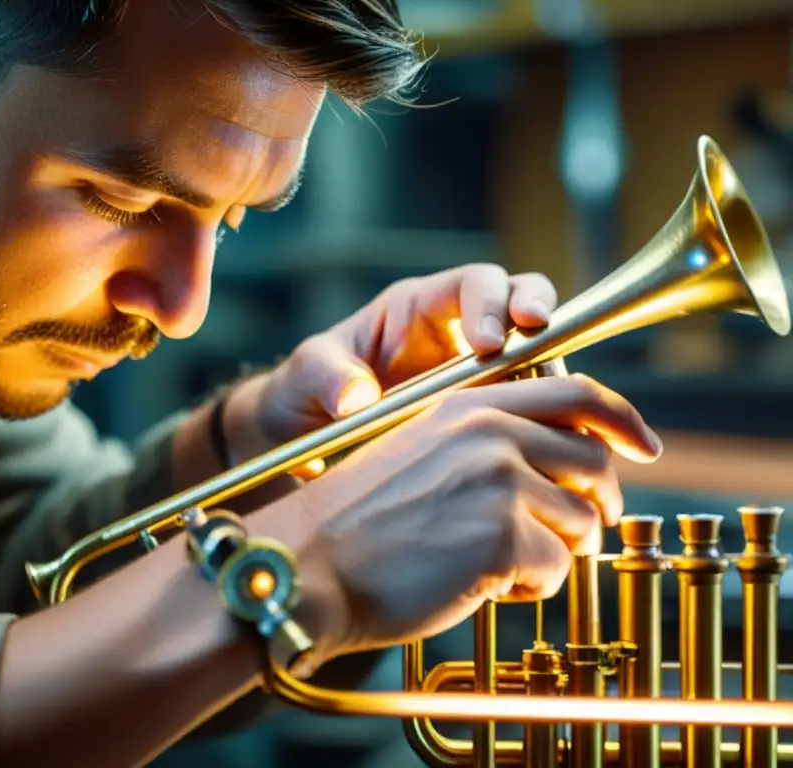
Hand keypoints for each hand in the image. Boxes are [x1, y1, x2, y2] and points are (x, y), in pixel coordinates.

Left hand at [224, 264, 557, 469]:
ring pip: (534, 355)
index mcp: (417, 308)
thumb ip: (327, 375)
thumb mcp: (305, 374)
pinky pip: (525, 404)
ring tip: (556, 402)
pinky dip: (543, 416)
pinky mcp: (483, 412)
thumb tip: (357, 398)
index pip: (472, 283)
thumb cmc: (306, 390)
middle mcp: (457, 333)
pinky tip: (546, 443)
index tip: (487, 341)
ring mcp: (475, 373)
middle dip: (538, 313)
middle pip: (520, 301)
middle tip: (537, 338)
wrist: (304, 435)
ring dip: (551, 372)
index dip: (490, 302)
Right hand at [290, 374, 661, 658]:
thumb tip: (559, 466)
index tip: (644, 445)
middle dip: (593, 504)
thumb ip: (486, 442)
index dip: (622, 419)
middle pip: (592, 462)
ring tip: (500, 564)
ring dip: (553, 551)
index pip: (575, 394)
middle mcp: (491, 432)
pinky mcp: (503, 536)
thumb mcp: (419, 450)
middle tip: (571, 534)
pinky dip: (531, 587)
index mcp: (470, 404)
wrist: (309, 565)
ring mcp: (500, 481)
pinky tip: (483, 584)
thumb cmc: (358, 521)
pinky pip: (557, 569)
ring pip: (582, 522)